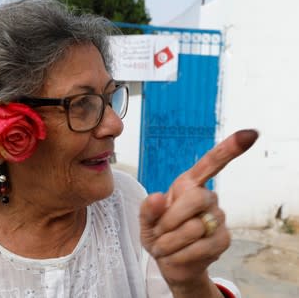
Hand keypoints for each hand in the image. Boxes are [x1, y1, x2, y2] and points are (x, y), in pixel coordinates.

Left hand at [139, 129, 257, 296]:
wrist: (170, 262)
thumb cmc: (158, 234)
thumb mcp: (146, 221)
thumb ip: (148, 209)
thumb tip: (159, 196)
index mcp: (188, 184)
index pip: (210, 164)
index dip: (229, 149)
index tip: (249, 134)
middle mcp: (208, 197)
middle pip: (195, 199)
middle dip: (170, 220)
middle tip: (157, 233)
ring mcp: (218, 218)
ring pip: (194, 228)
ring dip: (170, 242)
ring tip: (164, 246)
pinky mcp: (223, 239)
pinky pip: (200, 247)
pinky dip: (180, 254)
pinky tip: (175, 255)